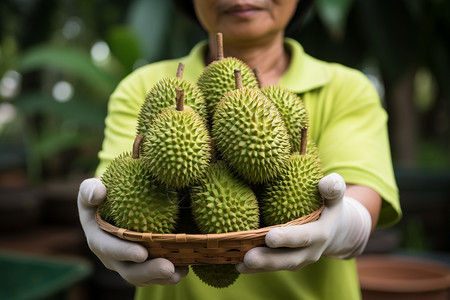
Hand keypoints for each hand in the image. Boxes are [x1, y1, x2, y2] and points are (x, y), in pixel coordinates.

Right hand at [77, 178, 187, 285]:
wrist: (114, 202)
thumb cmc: (103, 192)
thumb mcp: (93, 188)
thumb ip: (91, 189)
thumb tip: (98, 193)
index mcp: (97, 237)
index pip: (107, 247)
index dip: (123, 252)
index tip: (142, 253)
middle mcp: (110, 255)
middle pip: (127, 269)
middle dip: (148, 271)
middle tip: (168, 267)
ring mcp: (125, 262)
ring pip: (142, 276)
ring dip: (161, 277)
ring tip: (178, 273)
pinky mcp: (140, 265)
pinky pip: (153, 275)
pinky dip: (168, 275)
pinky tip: (184, 270)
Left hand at [236, 173, 371, 272]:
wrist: (335, 228)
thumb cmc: (329, 204)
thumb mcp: (335, 194)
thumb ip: (333, 187)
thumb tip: (324, 183)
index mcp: (320, 234)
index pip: (304, 237)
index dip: (288, 239)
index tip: (270, 237)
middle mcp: (310, 251)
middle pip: (289, 259)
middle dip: (268, 259)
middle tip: (248, 257)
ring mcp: (299, 260)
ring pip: (278, 266)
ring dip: (259, 267)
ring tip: (239, 263)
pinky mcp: (288, 263)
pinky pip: (272, 268)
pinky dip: (255, 269)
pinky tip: (236, 264)